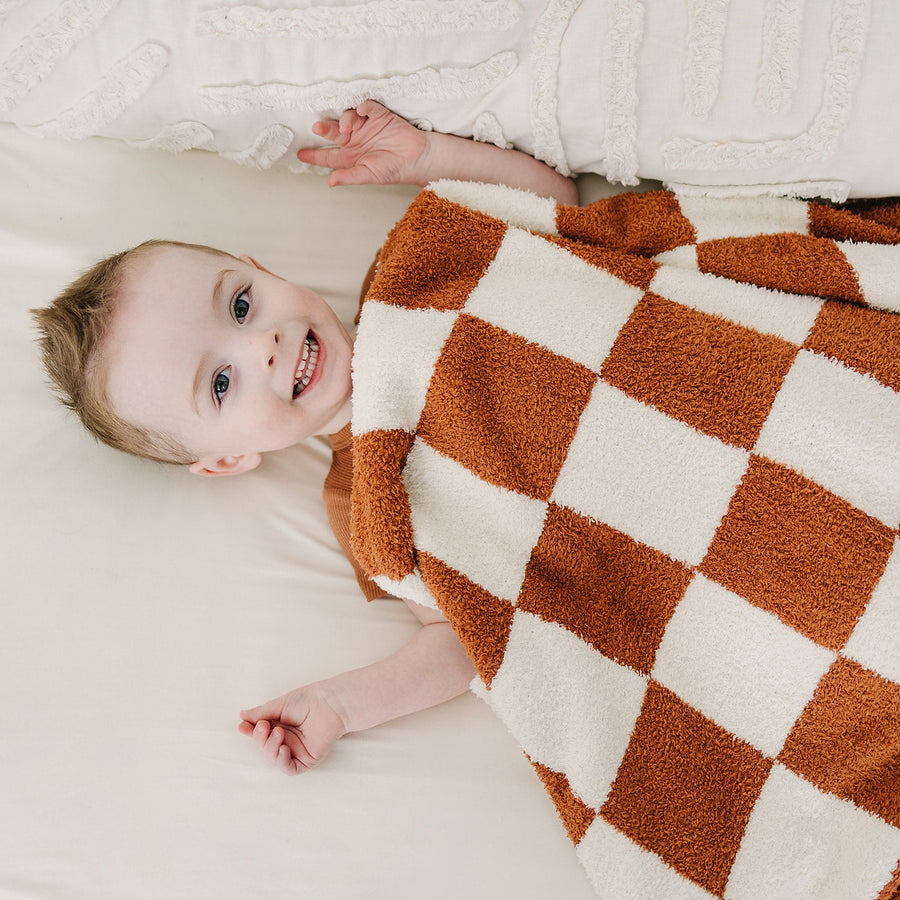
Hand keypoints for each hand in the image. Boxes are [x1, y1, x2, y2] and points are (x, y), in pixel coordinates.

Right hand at [238, 683, 346, 774]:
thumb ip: (261, 713)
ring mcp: (296, 751)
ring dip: (270, 748)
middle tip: (264, 726)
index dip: (251, 732)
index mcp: (280, 725)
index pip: (261, 733)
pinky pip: (289, 768)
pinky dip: (282, 761)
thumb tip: (242, 715)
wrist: (330, 703)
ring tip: (277, 732)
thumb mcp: (279, 705)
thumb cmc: (308, 700)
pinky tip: (283, 749)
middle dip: (260, 738)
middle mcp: (287, 740)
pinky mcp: (307, 759)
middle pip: (265, 747)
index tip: (243, 726)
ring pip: (274, 759)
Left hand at [296, 99, 428, 186]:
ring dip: (345, 119)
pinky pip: (368, 107)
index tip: (300, 155)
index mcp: (351, 156)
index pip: (328, 156)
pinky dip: (364, 107)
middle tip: (318, 127)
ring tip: (348, 127)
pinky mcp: (379, 116)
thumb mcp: (369, 175)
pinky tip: (363, 110)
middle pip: (334, 133)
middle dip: (325, 129)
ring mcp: (366, 127)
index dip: (314, 156)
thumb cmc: (394, 170)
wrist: (416, 159)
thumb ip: (349, 177)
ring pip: (348, 117)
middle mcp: (356, 140)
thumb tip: (330, 182)